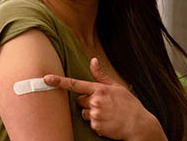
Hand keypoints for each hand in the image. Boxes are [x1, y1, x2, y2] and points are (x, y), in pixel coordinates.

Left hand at [44, 58, 164, 140]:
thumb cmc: (130, 105)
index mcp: (100, 89)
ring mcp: (95, 114)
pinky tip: (109, 123)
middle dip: (87, 102)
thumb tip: (92, 60)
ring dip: (92, 114)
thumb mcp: (118, 87)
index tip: (45, 78)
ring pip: (83, 113)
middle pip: (79, 101)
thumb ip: (101, 76)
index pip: (75, 84)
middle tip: (103, 105)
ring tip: (108, 115)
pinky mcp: (96, 126)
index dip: (58, 81)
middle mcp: (96, 101)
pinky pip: (90, 124)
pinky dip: (97, 124)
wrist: (140, 126)